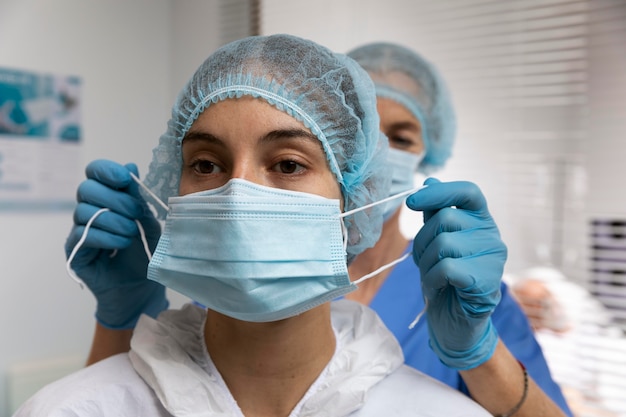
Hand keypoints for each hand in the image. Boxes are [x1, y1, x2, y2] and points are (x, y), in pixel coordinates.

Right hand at [65, 159, 167, 328]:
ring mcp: (79, 230)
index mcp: (107, 197)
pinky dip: (105, 237)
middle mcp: (89, 210)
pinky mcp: (74, 251)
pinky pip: (82, 234)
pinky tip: (121, 244)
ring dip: (114, 221)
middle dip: (116, 199)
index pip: (95, 172)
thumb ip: (139, 197)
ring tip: (132, 234)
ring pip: (84, 211)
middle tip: (137, 214)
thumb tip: (131, 166)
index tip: (124, 178)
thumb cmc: (145, 252)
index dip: (106, 170)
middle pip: (87, 189)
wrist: (141, 288)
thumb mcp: (149, 222)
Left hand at [406, 178, 506, 369]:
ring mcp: (494, 259)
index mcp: (481, 221)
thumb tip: (430, 181)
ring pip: (444, 244)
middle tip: (424, 262)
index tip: (412, 201)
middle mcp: (492, 235)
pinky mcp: (487, 281)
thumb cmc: (445, 280)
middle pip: (446, 219)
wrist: (455, 323)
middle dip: (422, 241)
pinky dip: (432, 279)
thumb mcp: (435, 243)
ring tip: (434, 278)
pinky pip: (446, 268)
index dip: (440, 192)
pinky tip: (438, 288)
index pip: (468, 191)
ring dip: (426, 264)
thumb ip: (435, 214)